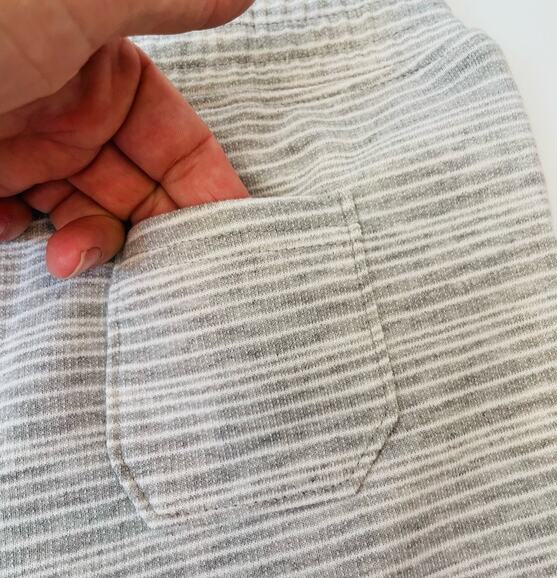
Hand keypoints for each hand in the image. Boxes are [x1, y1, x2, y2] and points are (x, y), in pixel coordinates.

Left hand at [0, 0, 252, 277]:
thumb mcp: (79, 2)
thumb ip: (166, 1)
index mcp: (108, 77)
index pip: (180, 143)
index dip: (209, 187)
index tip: (230, 234)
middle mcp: (73, 115)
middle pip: (140, 189)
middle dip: (151, 230)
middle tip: (158, 268)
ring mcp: (28, 149)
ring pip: (87, 213)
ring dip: (87, 241)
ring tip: (68, 257)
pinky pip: (27, 220)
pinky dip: (29, 236)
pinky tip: (10, 229)